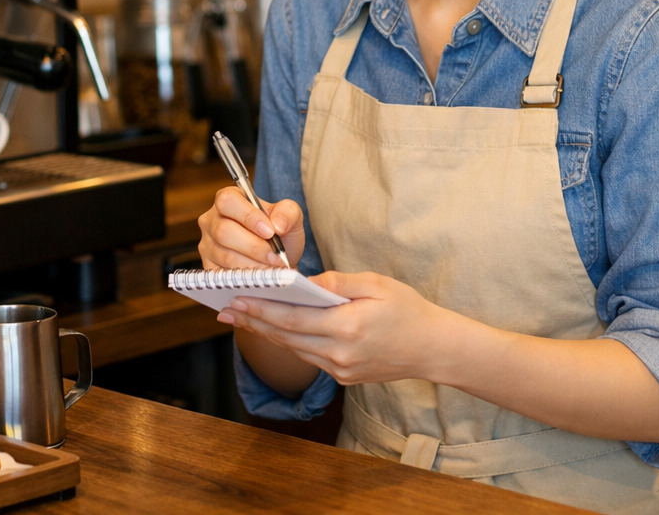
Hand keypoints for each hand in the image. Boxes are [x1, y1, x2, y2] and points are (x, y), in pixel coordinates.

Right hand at [198, 186, 305, 269]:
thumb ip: (288, 212)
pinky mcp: (208, 267)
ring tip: (271, 268)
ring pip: (224, 255)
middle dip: (254, 247)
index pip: (228, 201)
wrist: (277, 258)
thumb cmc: (279, 233)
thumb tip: (278, 224)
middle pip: (224, 231)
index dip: (249, 216)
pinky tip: (259, 277)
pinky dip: (244, 278)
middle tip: (276, 257)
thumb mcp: (290, 217)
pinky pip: (222, 275)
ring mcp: (207, 244)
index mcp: (228, 199)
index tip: (271, 232)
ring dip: (252, 264)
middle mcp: (212, 220)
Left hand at [218, 270, 448, 386]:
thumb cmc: (407, 309)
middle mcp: (339, 354)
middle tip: (226, 308)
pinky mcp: (342, 377)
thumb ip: (338, 282)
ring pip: (294, 349)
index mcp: (346, 327)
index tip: (237, 298)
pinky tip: (276, 329)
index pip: (293, 318)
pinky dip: (290, 341)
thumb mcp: (375, 283)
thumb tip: (304, 280)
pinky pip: (309, 357)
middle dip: (254, 321)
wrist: (432, 348)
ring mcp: (340, 370)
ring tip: (243, 317)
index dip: (261, 309)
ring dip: (267, 333)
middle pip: (286, 336)